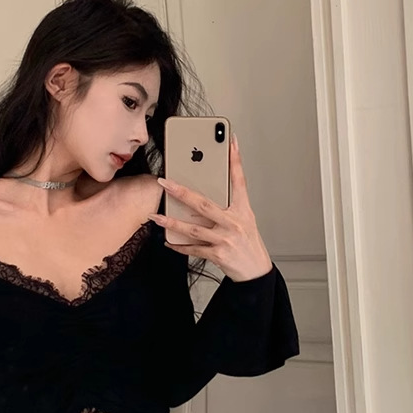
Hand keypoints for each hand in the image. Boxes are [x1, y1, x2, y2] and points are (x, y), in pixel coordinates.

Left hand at [149, 134, 272, 281]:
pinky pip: (193, 249)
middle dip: (181, 192)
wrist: (255, 270)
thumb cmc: (248, 242)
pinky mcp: (219, 254)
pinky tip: (167, 242)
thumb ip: (228, 205)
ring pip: (193, 229)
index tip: (230, 142)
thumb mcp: (245, 219)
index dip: (235, 161)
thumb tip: (203, 194)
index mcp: (242, 210)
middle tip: (164, 183)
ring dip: (172, 223)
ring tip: (156, 217)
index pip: (239, 180)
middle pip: (204, 204)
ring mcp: (226, 239)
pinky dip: (179, 246)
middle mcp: (234, 222)